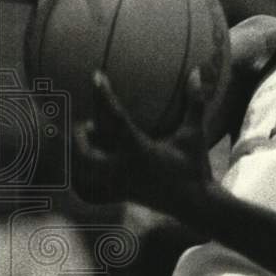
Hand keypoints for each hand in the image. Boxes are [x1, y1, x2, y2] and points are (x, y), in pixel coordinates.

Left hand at [73, 68, 213, 212]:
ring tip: (90, 136)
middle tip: (86, 119)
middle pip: (84, 149)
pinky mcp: (119, 192)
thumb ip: (195, 103)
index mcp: (139, 149)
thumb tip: (196, 72)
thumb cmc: (194, 165)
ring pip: (84, 167)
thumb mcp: (195, 133)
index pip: (116, 117)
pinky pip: (94, 178)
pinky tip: (99, 156)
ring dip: (81, 151)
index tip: (96, 76)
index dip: (104, 95)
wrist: (194, 203)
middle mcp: (123, 166)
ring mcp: (118, 181)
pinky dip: (90, 166)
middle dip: (79, 134)